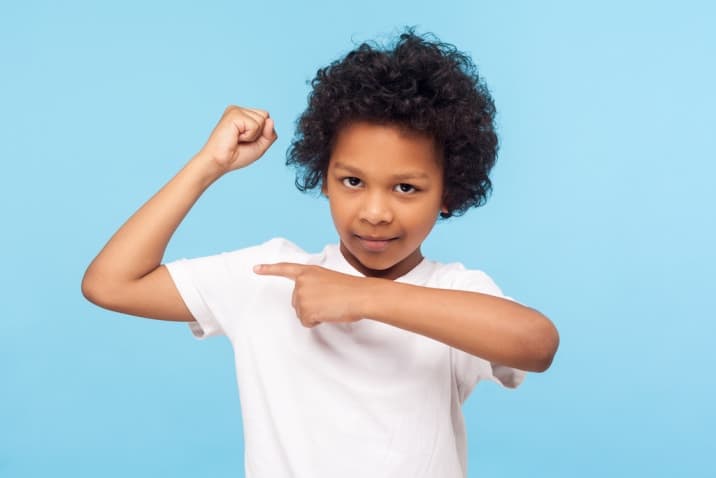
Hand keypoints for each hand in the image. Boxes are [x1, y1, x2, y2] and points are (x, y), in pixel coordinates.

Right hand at [198, 105, 277, 173]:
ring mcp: (235, 110)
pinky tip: (236, 138)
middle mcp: (239, 110)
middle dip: (259, 133)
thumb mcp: (260, 146)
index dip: (262, 133)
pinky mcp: (234, 114)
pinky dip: (249, 136)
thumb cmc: (236, 155)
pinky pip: (255, 125)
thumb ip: (270, 134)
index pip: (266, 118)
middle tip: (242, 140)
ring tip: (238, 139)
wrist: (221, 162)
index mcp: (243, 115)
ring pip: (262, 120)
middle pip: (265, 116)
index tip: (246, 141)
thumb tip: (270, 120)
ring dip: (253, 135)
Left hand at [253, 263, 367, 327]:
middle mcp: (302, 282)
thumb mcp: (329, 280)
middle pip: (296, 301)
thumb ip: (315, 286)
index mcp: (309, 271)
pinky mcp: (305, 309)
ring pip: (301, 313)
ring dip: (315, 314)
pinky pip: (306, 322)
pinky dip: (317, 321)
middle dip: (310, 305)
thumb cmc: (352, 290)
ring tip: (331, 306)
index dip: (269, 269)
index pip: (285, 269)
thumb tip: (312, 303)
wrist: (361, 295)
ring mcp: (302, 295)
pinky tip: (328, 313)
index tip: (256, 269)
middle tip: (330, 301)